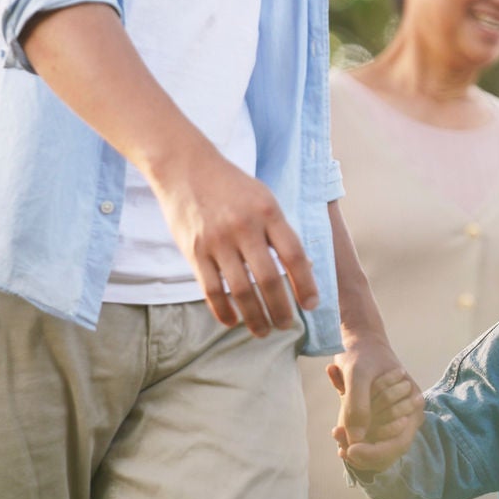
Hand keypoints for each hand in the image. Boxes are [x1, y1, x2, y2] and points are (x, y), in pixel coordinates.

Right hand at [149, 144, 319, 335]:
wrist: (186, 167)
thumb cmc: (232, 186)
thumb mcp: (264, 198)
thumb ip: (280, 231)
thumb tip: (304, 269)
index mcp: (268, 212)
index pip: (294, 255)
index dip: (306, 284)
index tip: (311, 304)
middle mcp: (244, 227)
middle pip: (269, 279)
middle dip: (281, 310)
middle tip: (287, 326)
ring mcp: (217, 241)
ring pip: (241, 291)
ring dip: (254, 317)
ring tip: (263, 331)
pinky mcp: (194, 251)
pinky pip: (211, 290)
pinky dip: (223, 311)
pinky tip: (232, 321)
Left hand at [326, 334, 415, 460]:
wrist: (361, 342)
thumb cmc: (362, 354)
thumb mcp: (357, 374)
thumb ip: (357, 406)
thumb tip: (356, 439)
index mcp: (414, 405)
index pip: (397, 445)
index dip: (374, 453)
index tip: (349, 451)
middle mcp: (409, 417)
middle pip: (386, 451)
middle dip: (361, 451)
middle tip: (338, 442)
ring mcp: (395, 420)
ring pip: (375, 448)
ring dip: (355, 445)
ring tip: (336, 432)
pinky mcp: (380, 420)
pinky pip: (367, 440)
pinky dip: (352, 438)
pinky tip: (338, 431)